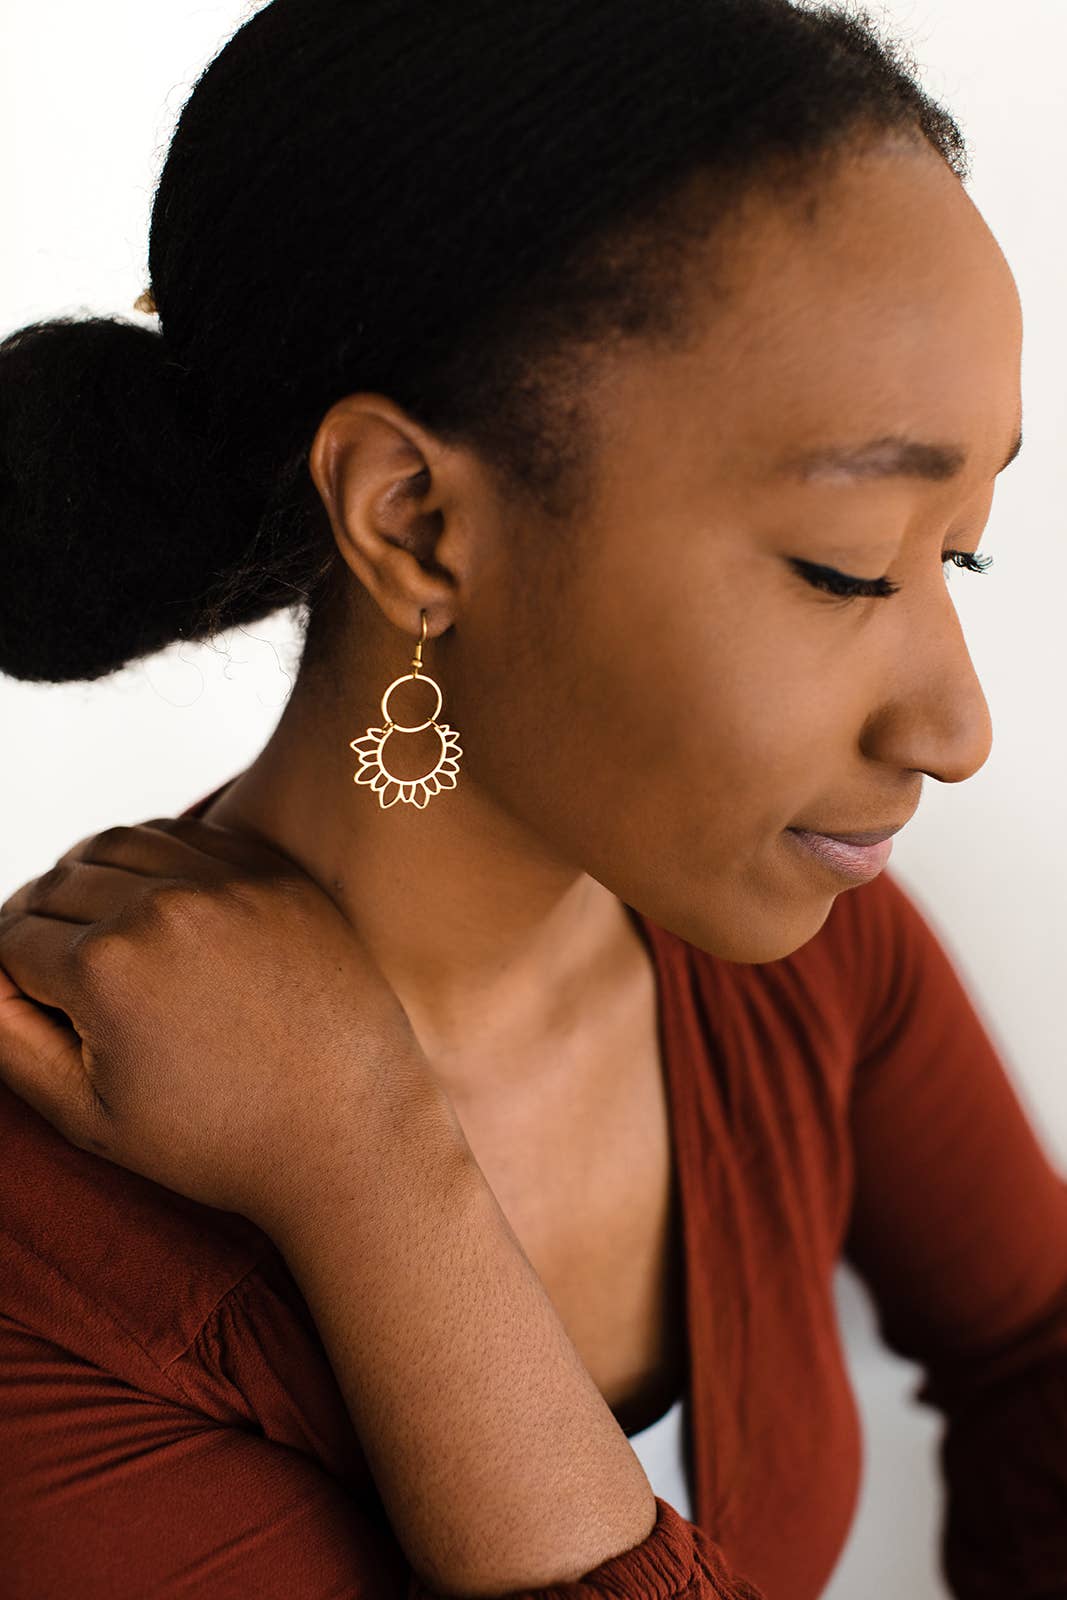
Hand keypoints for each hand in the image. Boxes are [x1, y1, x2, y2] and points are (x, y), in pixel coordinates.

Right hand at [0, 816, 443, 1222]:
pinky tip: (159, 908)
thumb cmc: (219, 1138)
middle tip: (58, 974)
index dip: (10, 976)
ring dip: (91, 879)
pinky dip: (156, 862)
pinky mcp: (273, 874)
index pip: (9, 938)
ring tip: (99, 932)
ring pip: (117, 844)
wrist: (350, 1131)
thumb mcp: (87, 1114)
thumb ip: (7, 1038)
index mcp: (106, 967)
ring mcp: (226, 882)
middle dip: (42, 926)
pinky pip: (189, 839)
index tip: (36, 1006)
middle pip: (57, 882)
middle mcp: (163, 906)